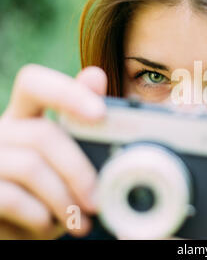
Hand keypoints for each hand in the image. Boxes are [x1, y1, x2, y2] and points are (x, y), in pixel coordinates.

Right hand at [0, 64, 106, 238]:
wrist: (16, 227)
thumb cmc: (48, 190)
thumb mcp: (70, 159)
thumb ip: (83, 124)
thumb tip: (96, 74)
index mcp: (25, 117)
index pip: (34, 84)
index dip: (66, 92)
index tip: (100, 114)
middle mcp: (2, 131)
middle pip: (42, 134)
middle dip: (78, 170)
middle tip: (97, 199)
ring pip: (30, 166)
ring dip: (63, 199)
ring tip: (80, 221)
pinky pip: (11, 198)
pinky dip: (39, 217)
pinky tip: (48, 226)